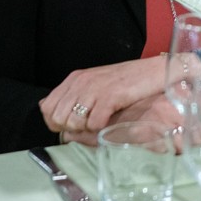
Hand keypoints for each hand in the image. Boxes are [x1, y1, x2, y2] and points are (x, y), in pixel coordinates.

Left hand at [38, 57, 165, 133]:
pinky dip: (100, 128)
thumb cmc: (127, 80)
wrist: (154, 72)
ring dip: (86, 129)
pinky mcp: (111, 96)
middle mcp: (82, 82)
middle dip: (70, 128)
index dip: (56, 122)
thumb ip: (72, 94)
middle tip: (89, 125)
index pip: (47, 107)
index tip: (72, 125)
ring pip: (74, 122)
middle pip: (58, 118)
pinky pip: (94, 123)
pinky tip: (110, 119)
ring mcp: (95, 88)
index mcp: (75, 78)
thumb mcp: (94, 82)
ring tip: (100, 122)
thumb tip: (46, 106)